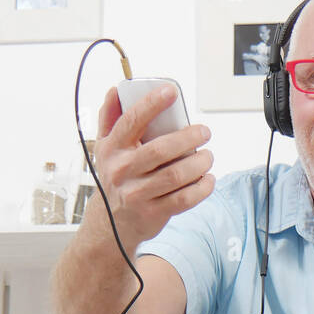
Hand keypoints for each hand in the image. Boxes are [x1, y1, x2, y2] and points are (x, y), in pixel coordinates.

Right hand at [89, 85, 213, 244]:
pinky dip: (201, 188)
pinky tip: (207, 179)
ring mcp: (137, 194)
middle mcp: (122, 171)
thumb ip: (110, 118)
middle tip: (204, 132)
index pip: (131, 121)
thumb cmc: (116, 178)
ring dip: (199, 163)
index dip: (151, 104)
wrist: (111, 223)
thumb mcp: (106, 147)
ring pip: (175, 175)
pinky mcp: (153, 212)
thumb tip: (115, 91)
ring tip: (208, 156)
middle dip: (188, 138)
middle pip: (160, 150)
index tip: (171, 91)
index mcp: (112, 149)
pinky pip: (183, 199)